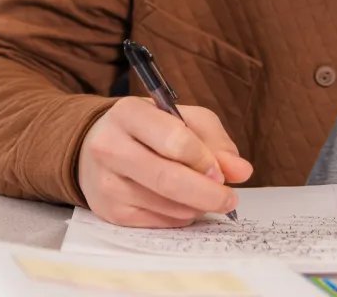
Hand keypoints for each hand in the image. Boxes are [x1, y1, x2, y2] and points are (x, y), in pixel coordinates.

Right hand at [77, 97, 254, 227]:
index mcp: (128, 113)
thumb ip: (214, 140)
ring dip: (196, 206)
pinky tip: (179, 203)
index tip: (222, 171)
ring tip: (201, 195)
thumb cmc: (146, 130)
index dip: (205, 160)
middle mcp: (110, 147)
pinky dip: (180, 216)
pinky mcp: (110, 211)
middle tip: (229, 198)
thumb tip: (241, 171)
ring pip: (168, 206)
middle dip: (209, 193)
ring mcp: (106, 182)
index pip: (174, 140)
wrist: (94, 147)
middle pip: (169, 179)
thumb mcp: (181, 118)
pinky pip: (159, 222)